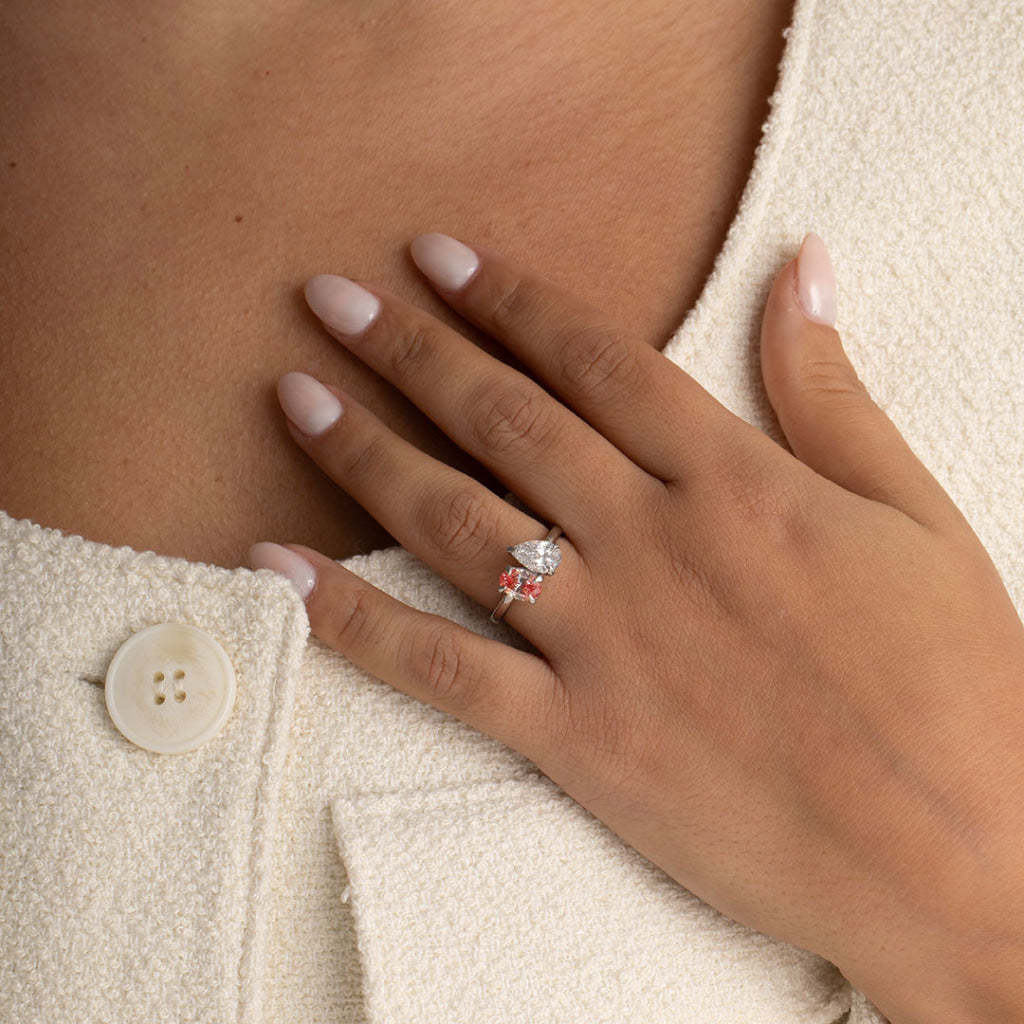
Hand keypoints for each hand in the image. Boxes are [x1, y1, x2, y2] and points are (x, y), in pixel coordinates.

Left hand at [251, 232, 1023, 1022]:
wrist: (959, 854)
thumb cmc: (956, 684)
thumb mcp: (914, 514)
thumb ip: (833, 391)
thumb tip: (801, 269)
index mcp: (734, 481)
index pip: (595, 359)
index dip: (509, 296)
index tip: (439, 255)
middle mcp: (650, 543)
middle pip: (503, 419)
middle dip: (409, 347)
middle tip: (330, 296)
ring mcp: (604, 639)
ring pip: (454, 520)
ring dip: (363, 450)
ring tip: (294, 396)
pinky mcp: (576, 737)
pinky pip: (438, 668)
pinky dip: (349, 619)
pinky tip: (279, 570)